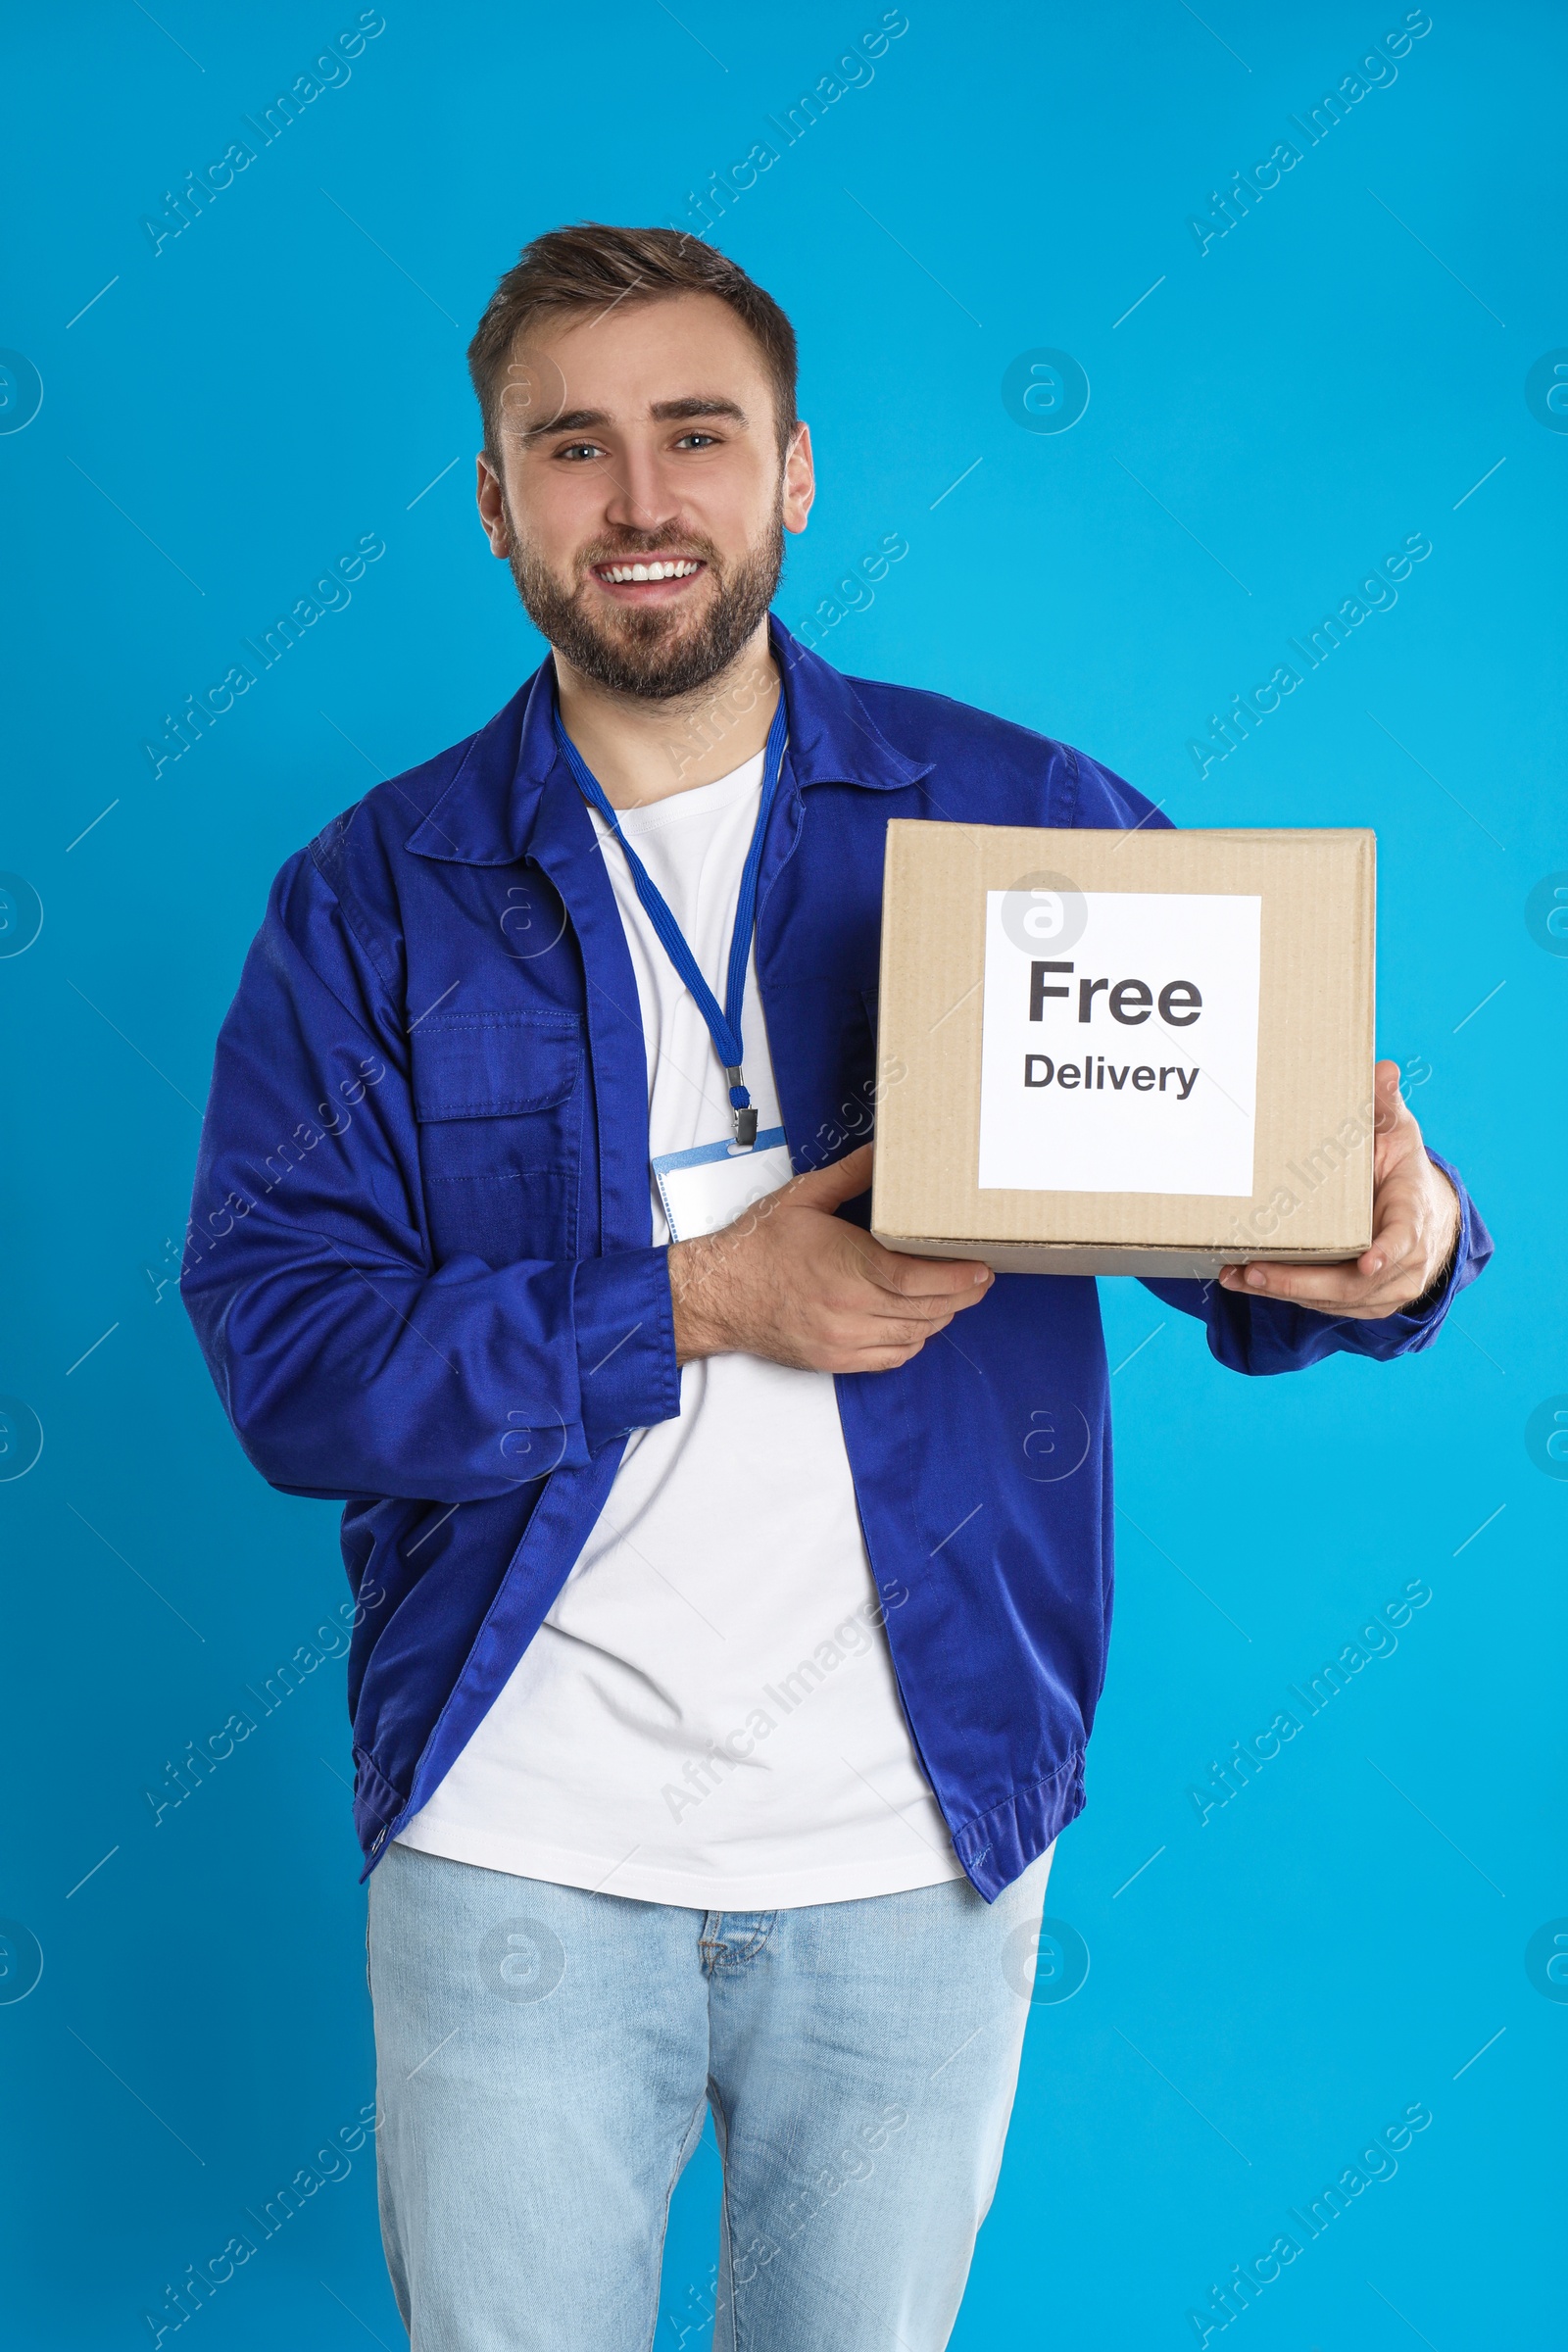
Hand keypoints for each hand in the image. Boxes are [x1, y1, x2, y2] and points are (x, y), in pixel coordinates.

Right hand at [669, 1142, 993, 1372]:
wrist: (718, 1294)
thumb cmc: (759, 1246)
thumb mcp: (803, 1197)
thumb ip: (852, 1174)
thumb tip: (885, 1150)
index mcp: (847, 1267)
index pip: (918, 1280)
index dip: (957, 1278)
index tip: (981, 1268)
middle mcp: (850, 1310)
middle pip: (926, 1311)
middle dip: (961, 1296)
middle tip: (980, 1279)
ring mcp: (844, 1340)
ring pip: (914, 1335)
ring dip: (941, 1317)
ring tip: (956, 1297)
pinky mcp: (836, 1360)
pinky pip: (891, 1358)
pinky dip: (914, 1342)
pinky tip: (920, 1323)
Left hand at [1217, 1061, 1460, 1319]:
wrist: (1424, 1215)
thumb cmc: (1402, 1168)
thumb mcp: (1398, 1133)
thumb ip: (1386, 1106)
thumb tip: (1382, 1069)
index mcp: (1413, 1215)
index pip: (1404, 1238)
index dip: (1387, 1252)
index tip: (1367, 1262)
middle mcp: (1405, 1260)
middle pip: (1355, 1282)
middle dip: (1304, 1282)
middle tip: (1256, 1272)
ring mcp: (1386, 1288)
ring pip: (1335, 1300)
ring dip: (1285, 1292)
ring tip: (1239, 1277)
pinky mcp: (1364, 1302)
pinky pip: (1325, 1305)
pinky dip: (1288, 1296)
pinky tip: (1248, 1282)